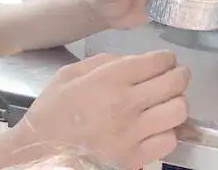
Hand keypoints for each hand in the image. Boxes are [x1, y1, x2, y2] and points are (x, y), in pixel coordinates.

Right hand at [16, 52, 190, 168]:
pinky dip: (167, 132)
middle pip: (175, 83)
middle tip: (174, 77)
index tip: (165, 61)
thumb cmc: (51, 113)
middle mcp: (126, 104)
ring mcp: (132, 134)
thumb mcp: (69, 75)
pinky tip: (156, 129)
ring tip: (167, 103)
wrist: (37, 155)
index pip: (158, 61)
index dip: (167, 58)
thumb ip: (105, 62)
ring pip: (178, 111)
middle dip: (180, 75)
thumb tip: (134, 61)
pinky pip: (168, 141)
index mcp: (111, 79)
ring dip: (176, 103)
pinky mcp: (133, 159)